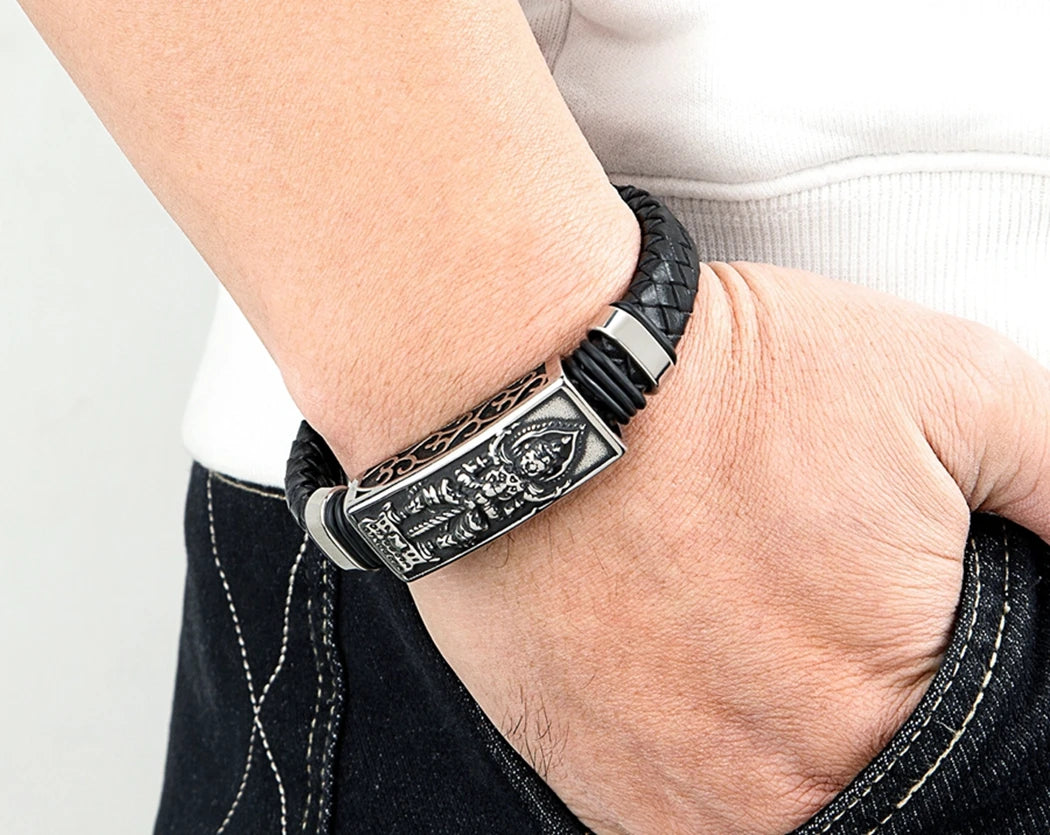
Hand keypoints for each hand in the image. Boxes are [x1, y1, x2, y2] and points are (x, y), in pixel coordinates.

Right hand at [406, 261, 1049, 833]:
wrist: (531, 383)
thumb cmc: (724, 384)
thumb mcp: (950, 386)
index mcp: (893, 706)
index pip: (969, 749)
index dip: (927, 666)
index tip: (876, 616)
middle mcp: (782, 784)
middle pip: (858, 776)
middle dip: (848, 697)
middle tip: (795, 602)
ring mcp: (670, 795)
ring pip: (768, 802)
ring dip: (769, 731)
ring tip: (732, 625)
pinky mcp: (587, 779)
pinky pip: (676, 807)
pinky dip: (696, 746)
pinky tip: (681, 660)